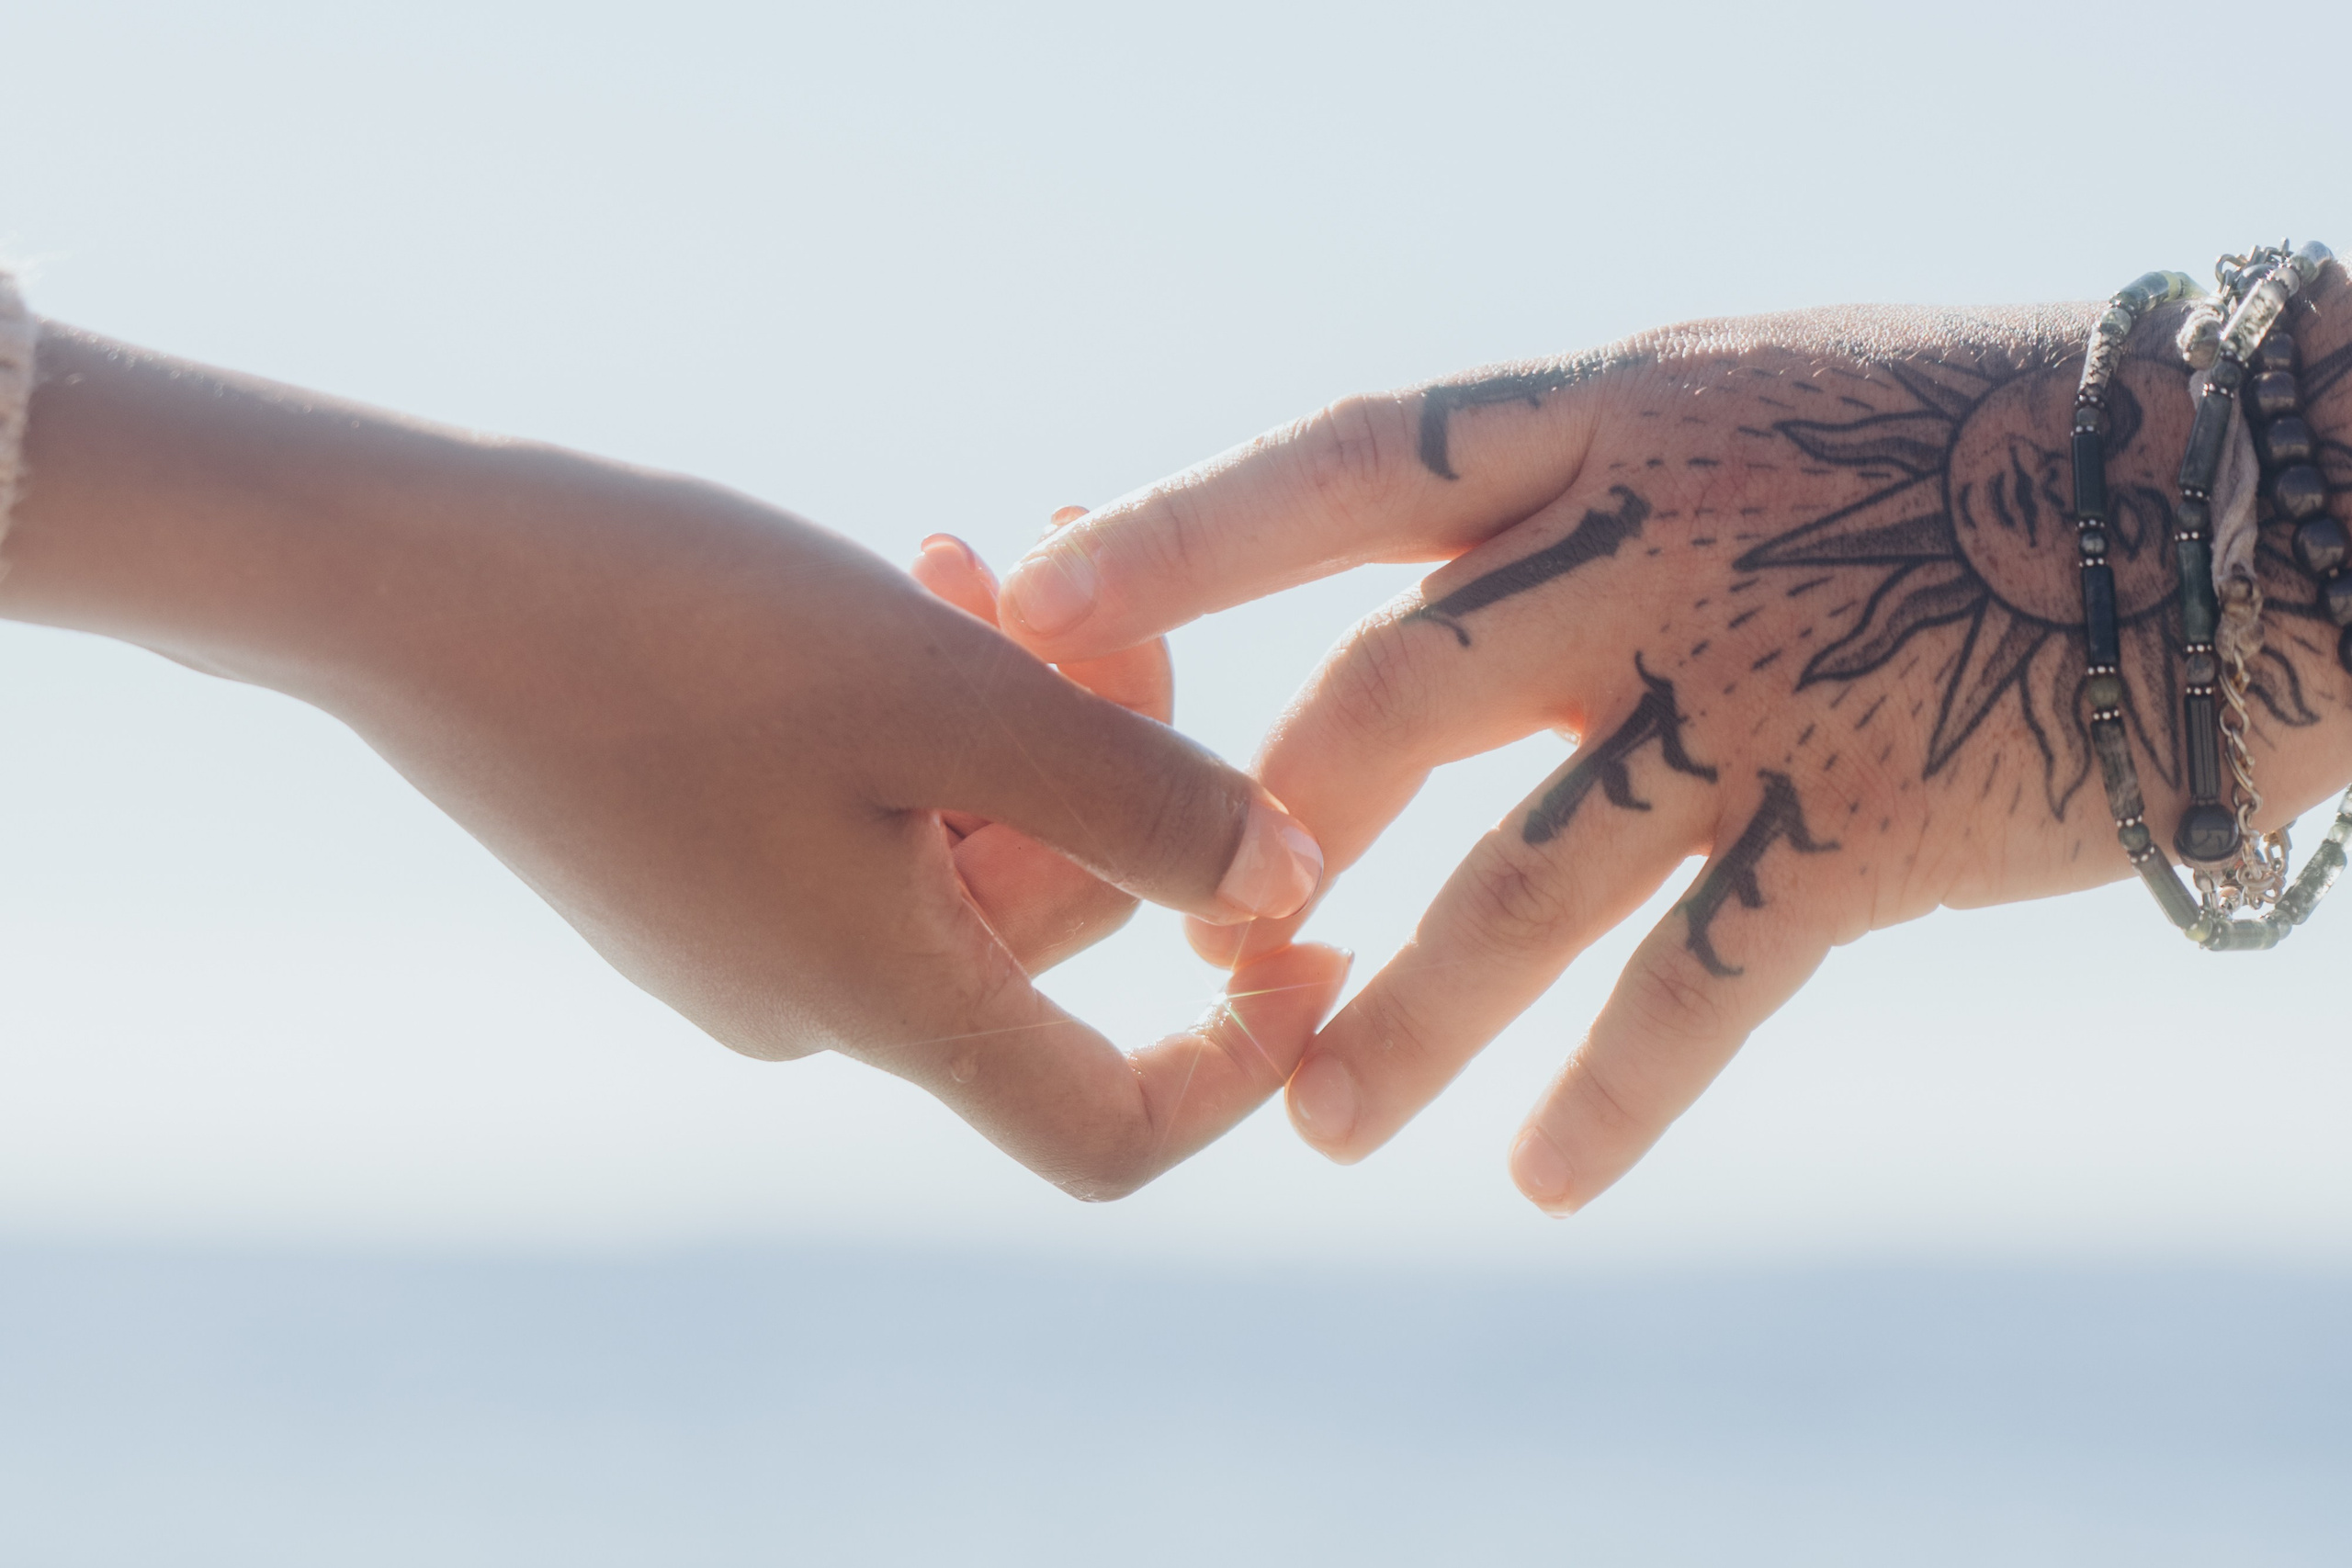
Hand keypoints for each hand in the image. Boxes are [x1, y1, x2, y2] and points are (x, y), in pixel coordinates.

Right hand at [3, 325, 1340, 1198]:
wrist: (402, 581)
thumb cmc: (678, 630)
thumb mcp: (947, 696)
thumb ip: (1136, 801)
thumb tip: (1284, 885)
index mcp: (888, 1003)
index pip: (1107, 1125)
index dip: (1237, 1060)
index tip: (1320, 941)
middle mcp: (822, 1000)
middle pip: (1054, 926)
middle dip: (1115, 764)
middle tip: (1108, 601)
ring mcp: (751, 929)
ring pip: (969, 840)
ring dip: (1021, 711)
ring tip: (999, 557)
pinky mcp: (701, 855)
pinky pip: (875, 802)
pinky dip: (928, 708)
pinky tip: (923, 578)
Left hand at [991, 282, 2351, 1209]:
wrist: (2232, 485)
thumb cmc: (1952, 438)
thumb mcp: (1731, 399)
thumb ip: (1561, 477)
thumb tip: (1377, 549)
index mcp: (1609, 421)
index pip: (1347, 466)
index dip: (1183, 532)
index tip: (1038, 600)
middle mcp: (1661, 549)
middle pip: (1397, 693)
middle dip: (1272, 826)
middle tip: (1193, 941)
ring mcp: (1765, 691)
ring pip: (1529, 869)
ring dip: (1413, 1009)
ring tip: (1321, 1124)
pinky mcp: (1872, 827)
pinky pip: (1711, 983)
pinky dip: (1617, 1090)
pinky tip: (1543, 1184)